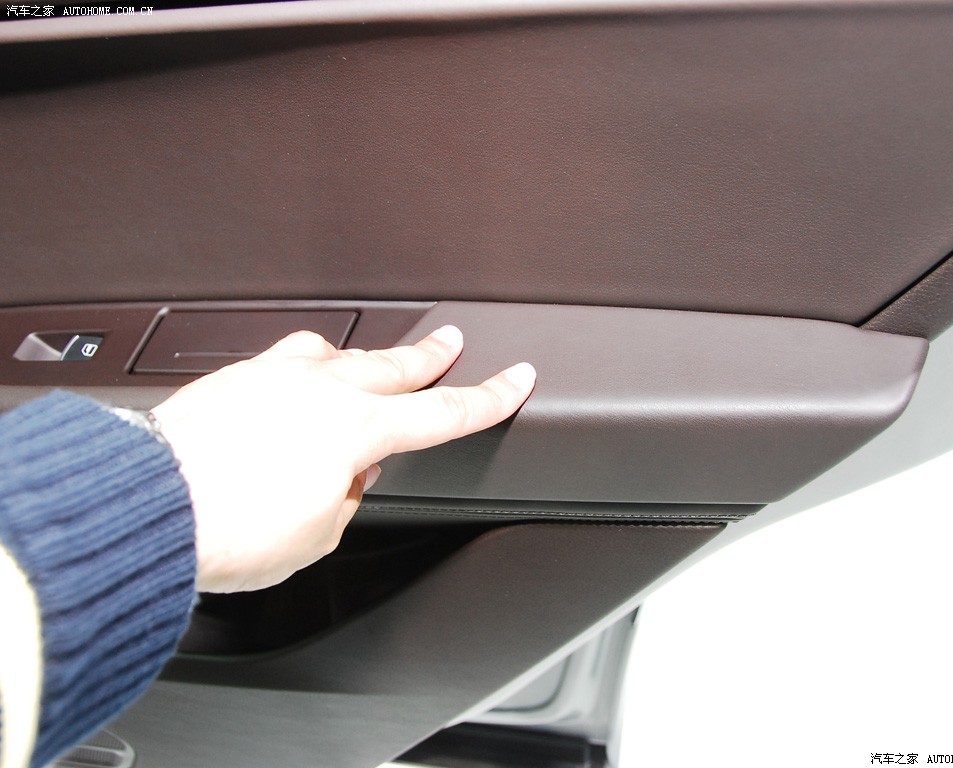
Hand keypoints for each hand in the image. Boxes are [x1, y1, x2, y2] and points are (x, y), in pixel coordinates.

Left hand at [151, 326, 535, 592]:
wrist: (146, 507)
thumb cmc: (229, 527)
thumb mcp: (317, 534)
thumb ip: (343, 500)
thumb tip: (342, 478)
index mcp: (355, 429)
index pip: (442, 412)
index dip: (489, 397)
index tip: (516, 377)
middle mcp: (317, 391)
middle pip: (391, 365)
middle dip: (429, 355)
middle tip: (450, 341)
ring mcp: (270, 378)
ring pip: (332, 354)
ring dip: (359, 358)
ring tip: (366, 362)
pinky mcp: (229, 382)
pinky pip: (280, 364)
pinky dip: (300, 372)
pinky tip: (294, 381)